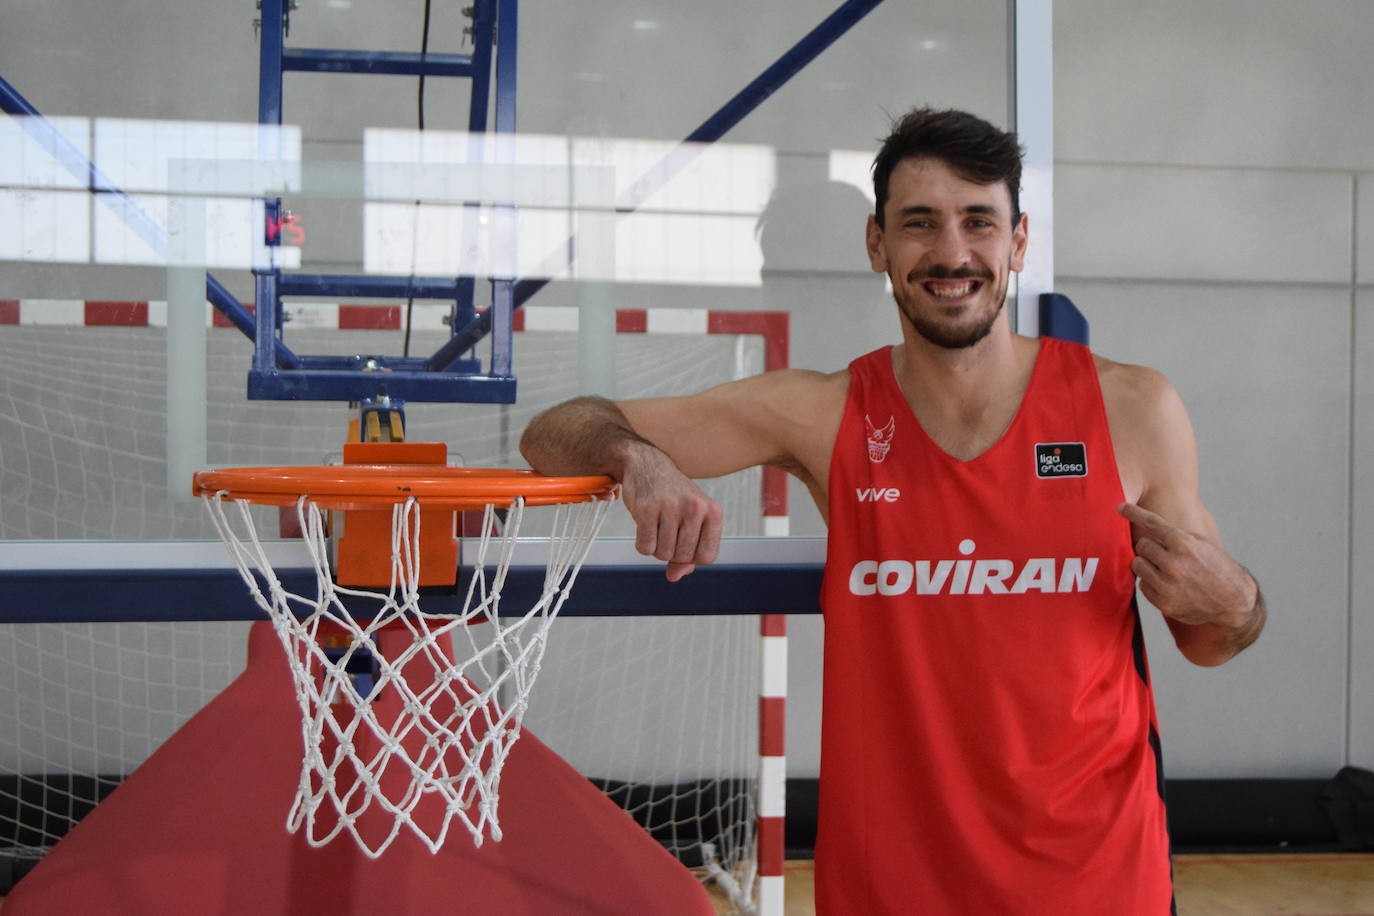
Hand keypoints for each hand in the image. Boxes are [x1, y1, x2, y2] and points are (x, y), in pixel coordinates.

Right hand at [620, 447, 722, 581]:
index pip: (707, 557)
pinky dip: (642, 544)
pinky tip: (645, 526)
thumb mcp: (690, 521)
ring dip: (656, 548)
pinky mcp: (647, 508)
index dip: (692, 557)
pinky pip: (645, 547)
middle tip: (667, 530)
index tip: (684, 543)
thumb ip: (688, 553)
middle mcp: (695, 508)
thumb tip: (674, 576)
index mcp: (713, 512)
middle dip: (672, 552)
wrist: (647, 466)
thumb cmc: (673, 498)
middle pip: (683, 557)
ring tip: (656, 526)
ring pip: (663, 554)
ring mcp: (671, 507)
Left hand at [1118, 502, 1256, 627]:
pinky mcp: (1164, 602)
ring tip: (1163, 567)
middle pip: (1141, 545)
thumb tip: (1145, 523)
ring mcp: (1168, 585)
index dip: (1133, 513)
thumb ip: (1175, 534)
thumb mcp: (1202, 543)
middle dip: (1149, 547)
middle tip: (1161, 552)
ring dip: (1147, 564)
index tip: (1120, 507)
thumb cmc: (1216, 567)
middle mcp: (1174, 564)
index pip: (1151, 523)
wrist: (1232, 602)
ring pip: (1138, 565)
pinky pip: (1143, 585)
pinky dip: (1151, 582)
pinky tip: (1167, 583)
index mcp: (1185, 544)